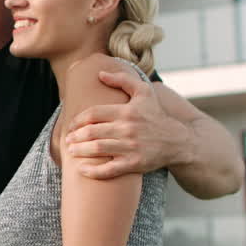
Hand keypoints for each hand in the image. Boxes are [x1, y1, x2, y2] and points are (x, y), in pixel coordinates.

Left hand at [63, 67, 187, 178]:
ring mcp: (130, 147)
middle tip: (68, 139)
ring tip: (71, 150)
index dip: (78, 120)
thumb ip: (122, 80)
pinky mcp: (134, 163)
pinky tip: (82, 170)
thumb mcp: (144, 92)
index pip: (93, 113)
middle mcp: (127, 128)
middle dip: (75, 136)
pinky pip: (109, 169)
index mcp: (126, 111)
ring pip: (97, 149)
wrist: (178, 141)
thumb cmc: (156, 115)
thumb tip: (100, 74)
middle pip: (92, 132)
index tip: (71, 125)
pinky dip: (93, 171)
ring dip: (80, 151)